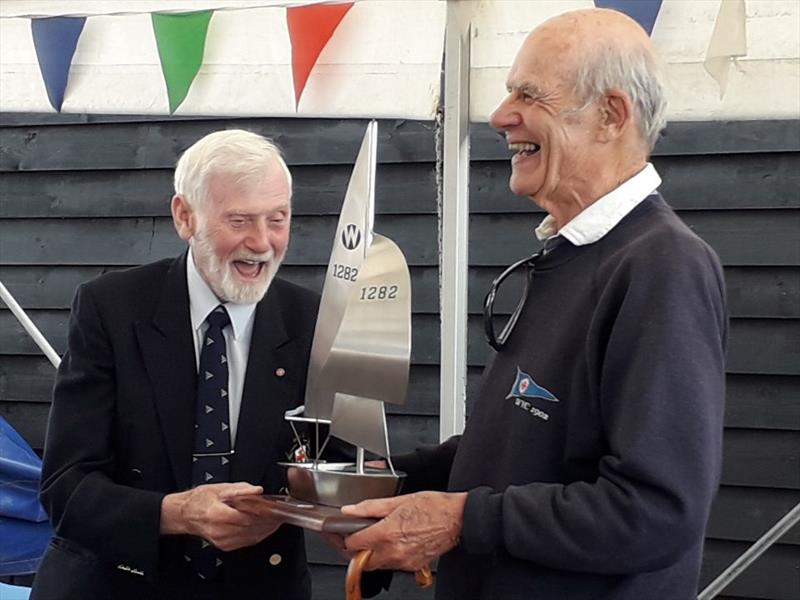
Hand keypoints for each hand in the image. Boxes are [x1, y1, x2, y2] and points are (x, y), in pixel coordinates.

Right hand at [160, 482, 280, 550]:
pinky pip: (247, 542)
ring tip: (276, 520)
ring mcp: (222, 540)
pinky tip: (265, 528)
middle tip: (280, 513)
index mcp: (217, 514)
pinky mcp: (225, 545)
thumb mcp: (220, 488)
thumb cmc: (200, 500)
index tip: (275, 508)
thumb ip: (240, 489)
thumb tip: (257, 490)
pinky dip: (258, 535)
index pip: (246, 516)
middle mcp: (219, 530)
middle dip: (268, 521)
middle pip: (251, 528)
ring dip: (266, 529)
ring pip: (251, 537)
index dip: (263, 513)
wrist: (186, 514)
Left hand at [341, 491, 466, 571]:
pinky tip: (389, 542)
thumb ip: (370, 507)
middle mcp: (394, 552)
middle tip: (349, 537)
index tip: (337, 531)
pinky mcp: (412, 566)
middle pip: (360, 561)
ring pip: (375, 565)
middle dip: (352, 550)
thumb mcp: (399, 501)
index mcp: (387, 533)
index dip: (341, 537)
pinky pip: (391, 565)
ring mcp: (403, 561)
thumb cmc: (434, 506)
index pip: (353, 544)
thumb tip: (350, 510)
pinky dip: (385, 556)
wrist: (458, 519)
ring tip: (370, 537)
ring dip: (368, 554)